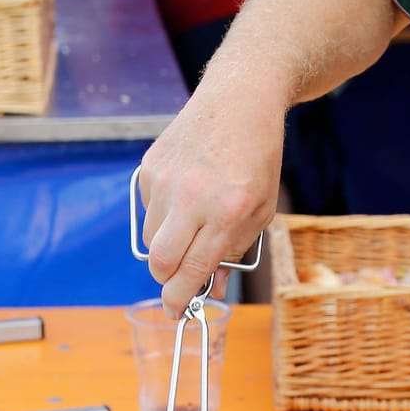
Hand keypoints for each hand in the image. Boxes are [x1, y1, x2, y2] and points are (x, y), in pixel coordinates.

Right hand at [136, 88, 284, 317]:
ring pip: (151, 237)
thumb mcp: (261, 209)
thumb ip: (234, 250)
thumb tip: (210, 287)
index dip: (180, 298)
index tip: (176, 311)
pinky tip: (185, 191)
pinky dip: (163, 212)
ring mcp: (166, 180)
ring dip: (167, 243)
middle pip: (159, 262)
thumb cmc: (257, 157)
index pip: (192, 270)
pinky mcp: (150, 166)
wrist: (239, 99)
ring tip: (192, 220)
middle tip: (178, 277)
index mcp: (227, 211)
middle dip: (166, 279)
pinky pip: (148, 208)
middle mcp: (192, 196)